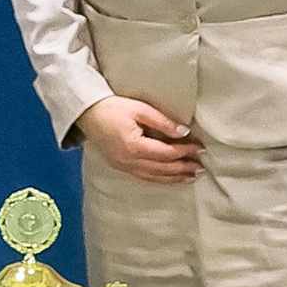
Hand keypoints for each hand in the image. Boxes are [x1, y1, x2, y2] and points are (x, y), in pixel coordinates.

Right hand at [78, 94, 201, 182]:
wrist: (85, 112)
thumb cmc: (111, 107)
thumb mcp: (139, 109)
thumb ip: (163, 122)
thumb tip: (184, 133)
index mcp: (134, 146)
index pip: (167, 153)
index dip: (186, 151)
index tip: (200, 148)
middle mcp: (129, 160)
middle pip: (163, 169)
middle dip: (184, 168)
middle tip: (202, 167)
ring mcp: (123, 165)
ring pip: (154, 177)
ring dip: (174, 177)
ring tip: (192, 176)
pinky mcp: (119, 166)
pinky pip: (144, 176)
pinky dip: (160, 178)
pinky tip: (170, 177)